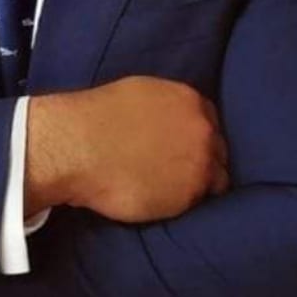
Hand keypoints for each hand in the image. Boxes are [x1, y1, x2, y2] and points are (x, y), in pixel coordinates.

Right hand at [25, 75, 229, 223]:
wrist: (77, 146)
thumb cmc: (96, 117)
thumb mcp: (139, 93)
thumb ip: (166, 106)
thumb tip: (170, 120)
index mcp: (190, 99)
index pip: (210, 121)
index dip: (197, 136)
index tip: (184, 148)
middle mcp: (202, 129)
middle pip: (218, 151)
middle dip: (203, 160)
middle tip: (175, 171)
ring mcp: (200, 162)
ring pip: (215, 180)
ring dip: (198, 185)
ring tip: (169, 189)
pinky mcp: (190, 195)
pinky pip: (197, 203)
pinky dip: (183, 204)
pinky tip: (161, 200)